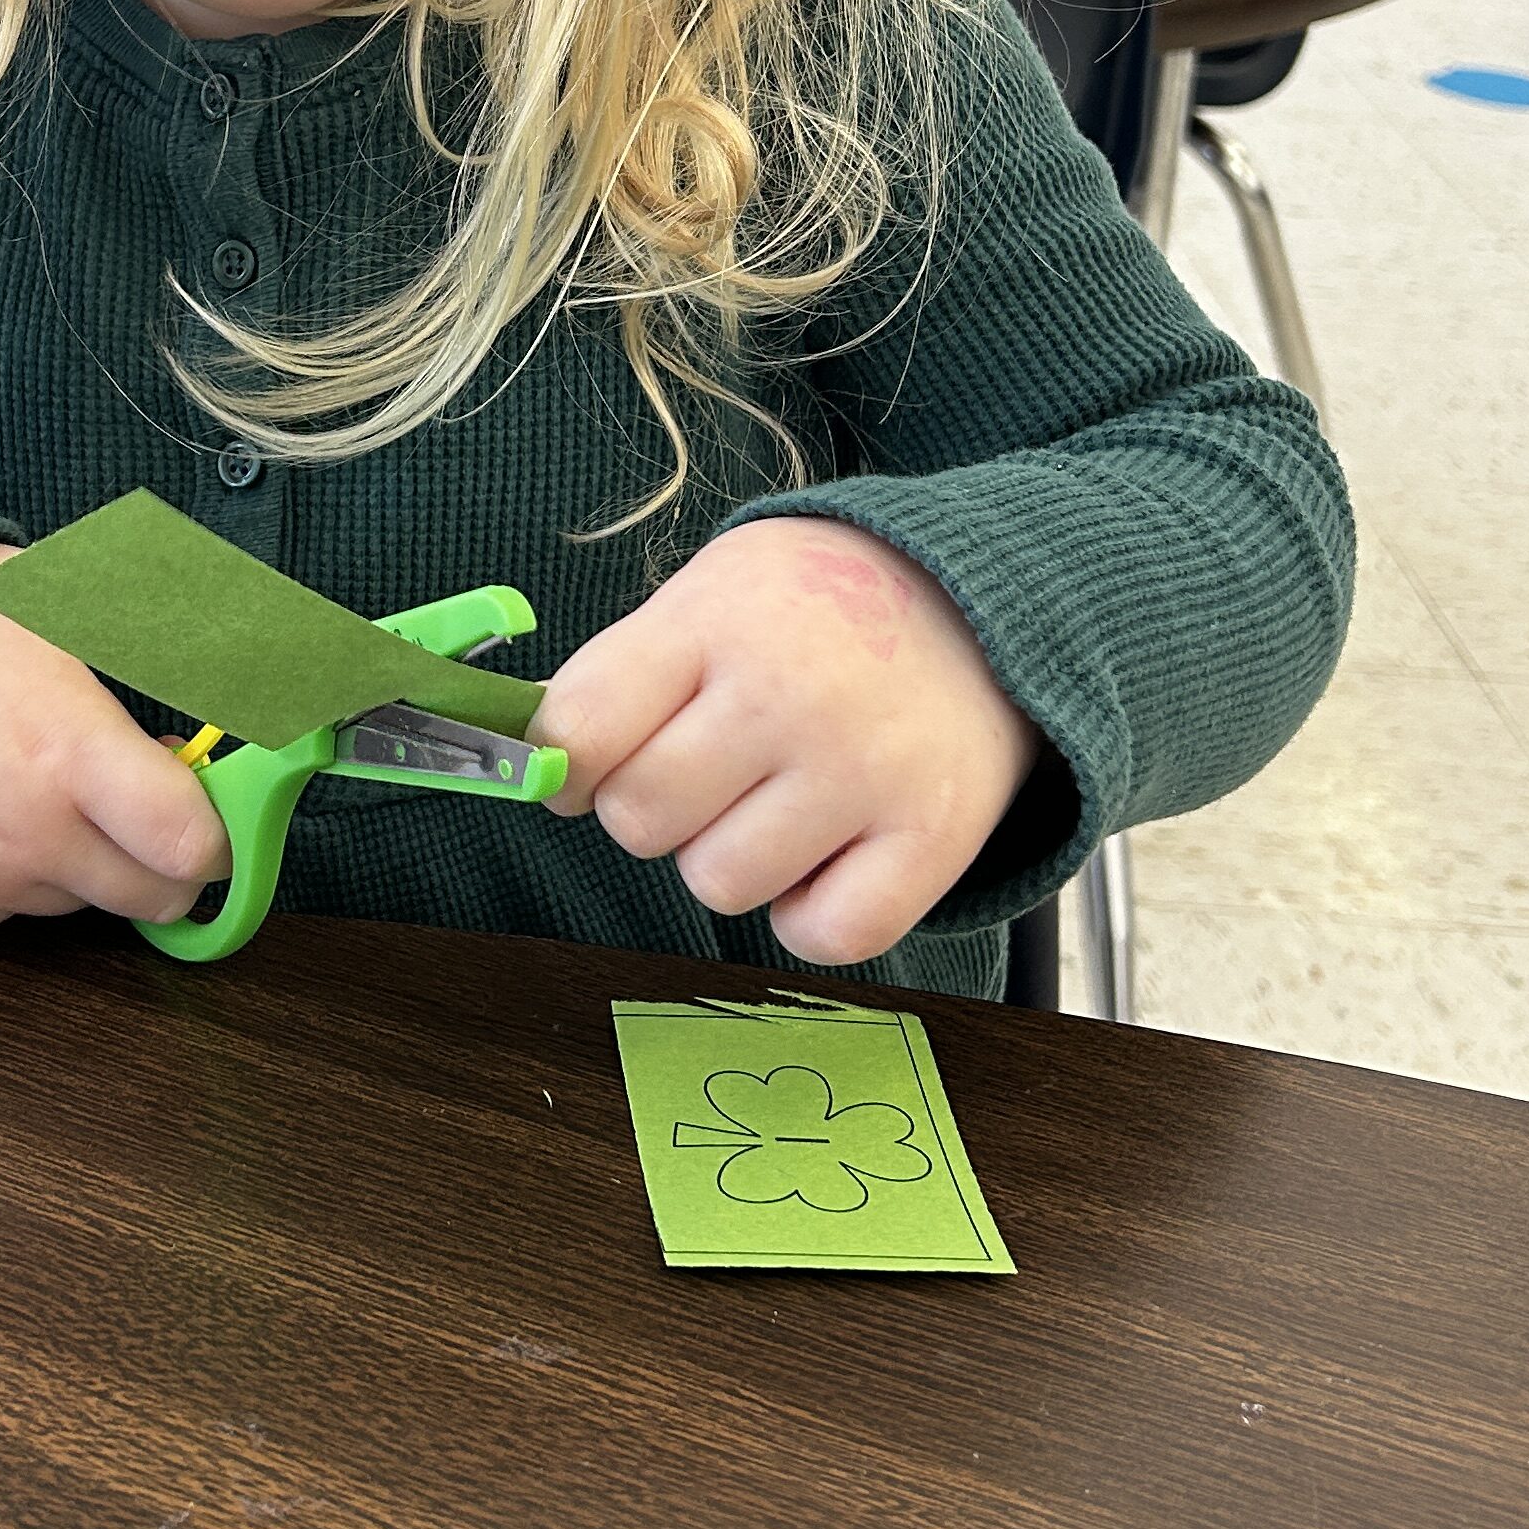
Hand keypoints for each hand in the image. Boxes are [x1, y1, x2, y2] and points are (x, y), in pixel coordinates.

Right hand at [0, 542, 225, 932]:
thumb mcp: (62, 597)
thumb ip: (164, 640)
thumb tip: (263, 656)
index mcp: (68, 754)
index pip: (191, 846)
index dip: (217, 833)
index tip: (211, 807)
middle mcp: (24, 835)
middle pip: (150, 898)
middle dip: (162, 857)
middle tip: (137, 803)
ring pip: (70, 900)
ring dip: (74, 859)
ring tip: (24, 779)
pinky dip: (1, 870)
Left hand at [535, 518, 1042, 967]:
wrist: (989, 605)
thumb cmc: (819, 612)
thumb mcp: (713, 593)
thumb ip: (622, 677)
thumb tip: (539, 774)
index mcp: (718, 619)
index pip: (580, 729)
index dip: (565, 765)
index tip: (594, 763)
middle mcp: (789, 694)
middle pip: (640, 819)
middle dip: (656, 808)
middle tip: (712, 768)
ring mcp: (865, 769)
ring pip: (719, 885)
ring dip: (733, 859)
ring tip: (781, 797)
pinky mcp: (933, 838)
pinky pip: (822, 934)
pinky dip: (813, 911)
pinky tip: (831, 849)